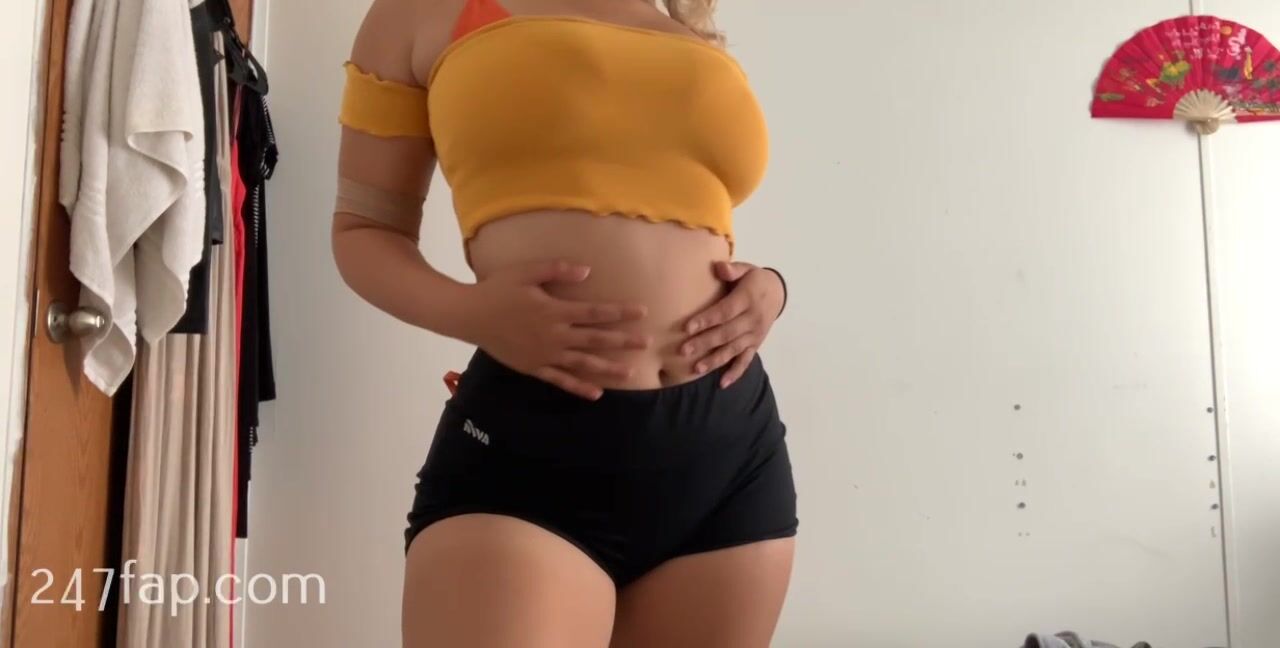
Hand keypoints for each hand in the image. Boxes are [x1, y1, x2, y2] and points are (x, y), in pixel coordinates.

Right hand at [463, 260, 649, 399]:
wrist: (470, 315)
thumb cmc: (498, 288)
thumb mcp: (526, 271)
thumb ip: (557, 270)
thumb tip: (587, 271)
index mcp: (555, 310)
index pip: (595, 312)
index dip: (620, 312)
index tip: (642, 312)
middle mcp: (554, 335)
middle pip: (596, 339)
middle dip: (623, 340)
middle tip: (647, 343)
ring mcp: (545, 354)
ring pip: (583, 363)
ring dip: (608, 367)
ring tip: (631, 372)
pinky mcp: (534, 367)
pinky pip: (560, 380)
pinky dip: (579, 388)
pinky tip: (596, 393)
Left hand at [680, 261, 784, 387]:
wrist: (778, 293)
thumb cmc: (754, 280)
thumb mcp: (747, 269)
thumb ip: (733, 270)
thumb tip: (719, 267)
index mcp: (748, 299)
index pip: (725, 312)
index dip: (706, 320)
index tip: (687, 327)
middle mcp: (752, 320)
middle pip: (726, 333)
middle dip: (704, 343)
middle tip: (683, 350)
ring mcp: (754, 335)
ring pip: (733, 350)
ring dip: (715, 360)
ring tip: (696, 369)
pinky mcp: (755, 345)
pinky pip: (746, 361)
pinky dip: (736, 373)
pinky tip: (723, 383)